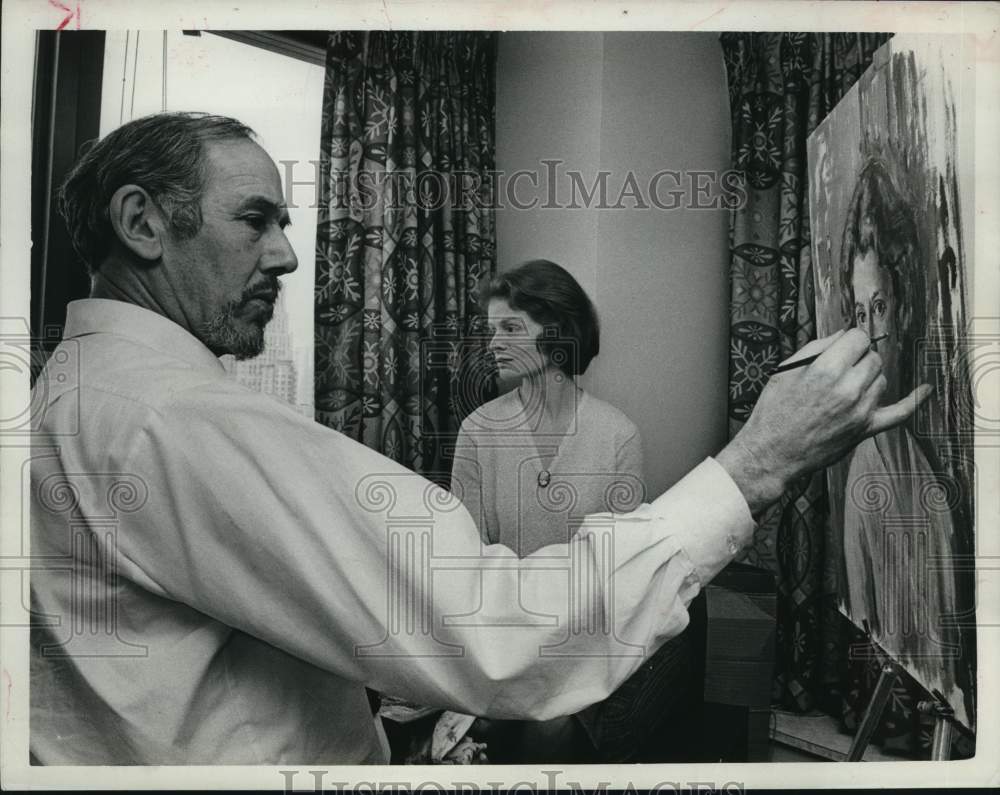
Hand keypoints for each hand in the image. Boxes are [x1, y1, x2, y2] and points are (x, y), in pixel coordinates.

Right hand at [716, 328, 931, 515]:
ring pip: (881, 379)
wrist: (771, 453)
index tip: (840, 348)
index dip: (848, 341)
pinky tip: (926, 389)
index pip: (857, 338)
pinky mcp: (865, 429)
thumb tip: (842, 336)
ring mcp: (860, 411)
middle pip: (872, 358)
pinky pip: (899, 413)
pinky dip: (915, 401)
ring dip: (867, 378)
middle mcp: (847, 389)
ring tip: (842, 389)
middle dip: (856, 359)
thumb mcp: (785, 371)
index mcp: (825, 370)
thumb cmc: (773, 412)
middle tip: (836, 371)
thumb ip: (816, 348)